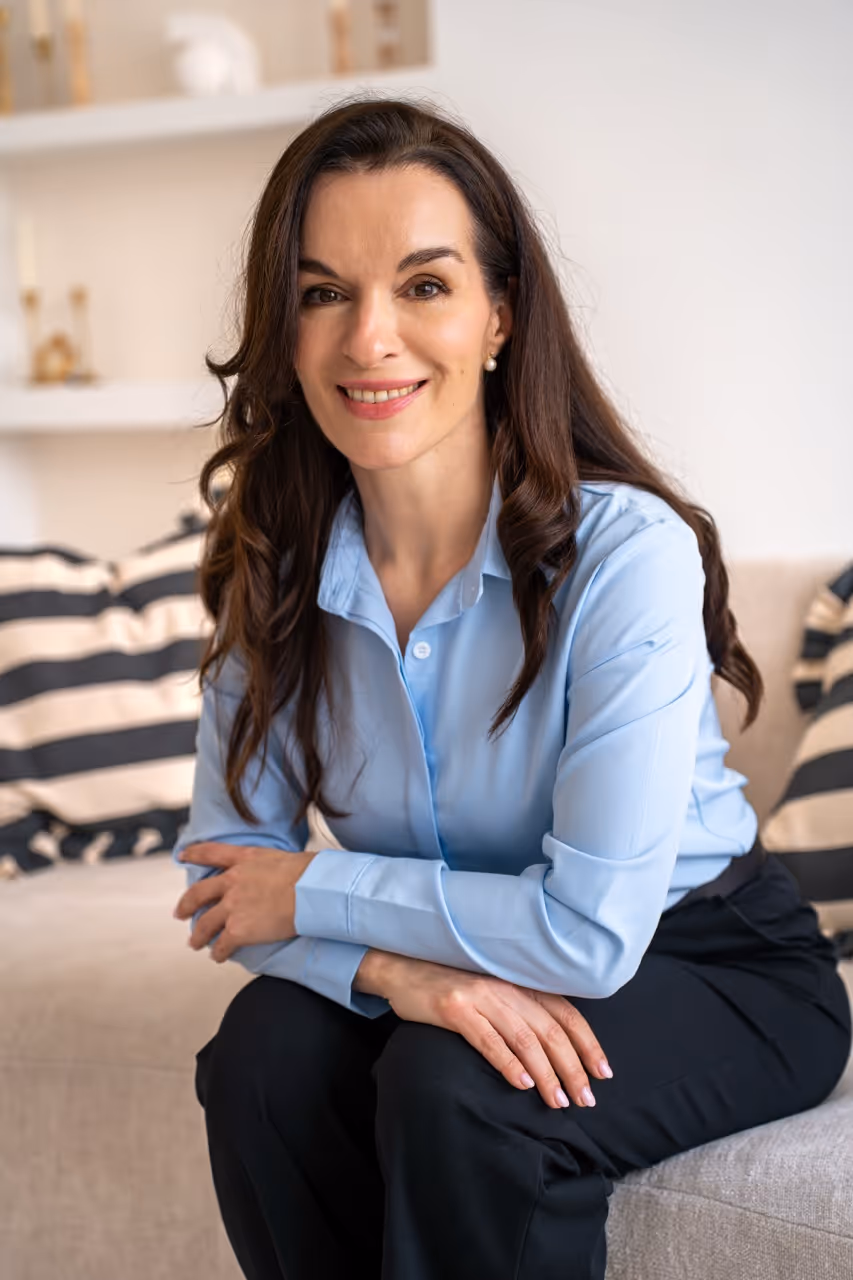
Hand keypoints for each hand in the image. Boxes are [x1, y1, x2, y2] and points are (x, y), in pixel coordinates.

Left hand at [173, 843, 314, 962]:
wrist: (310, 891)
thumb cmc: (308, 873)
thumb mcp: (284, 857)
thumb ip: (272, 866)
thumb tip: (284, 873)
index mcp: (244, 860)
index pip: (212, 853)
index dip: (194, 853)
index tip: (182, 855)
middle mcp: (232, 882)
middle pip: (199, 893)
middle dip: (187, 904)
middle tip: (180, 913)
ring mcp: (232, 907)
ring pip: (205, 924)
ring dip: (198, 936)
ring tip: (195, 943)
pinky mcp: (238, 930)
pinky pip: (222, 945)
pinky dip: (218, 953)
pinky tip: (218, 957)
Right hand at [361, 951, 611, 1110]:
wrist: (403, 969)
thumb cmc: (452, 986)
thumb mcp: (492, 993)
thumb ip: (521, 1011)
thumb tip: (556, 1048)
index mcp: (519, 982)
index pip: (566, 1013)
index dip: (588, 1044)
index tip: (604, 1074)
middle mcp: (505, 986)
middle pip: (551, 1031)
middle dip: (573, 1068)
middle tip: (586, 1100)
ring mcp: (481, 996)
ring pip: (525, 1039)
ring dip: (546, 1074)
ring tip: (558, 1102)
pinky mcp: (455, 1009)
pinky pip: (489, 1040)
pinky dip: (509, 1064)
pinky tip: (522, 1085)